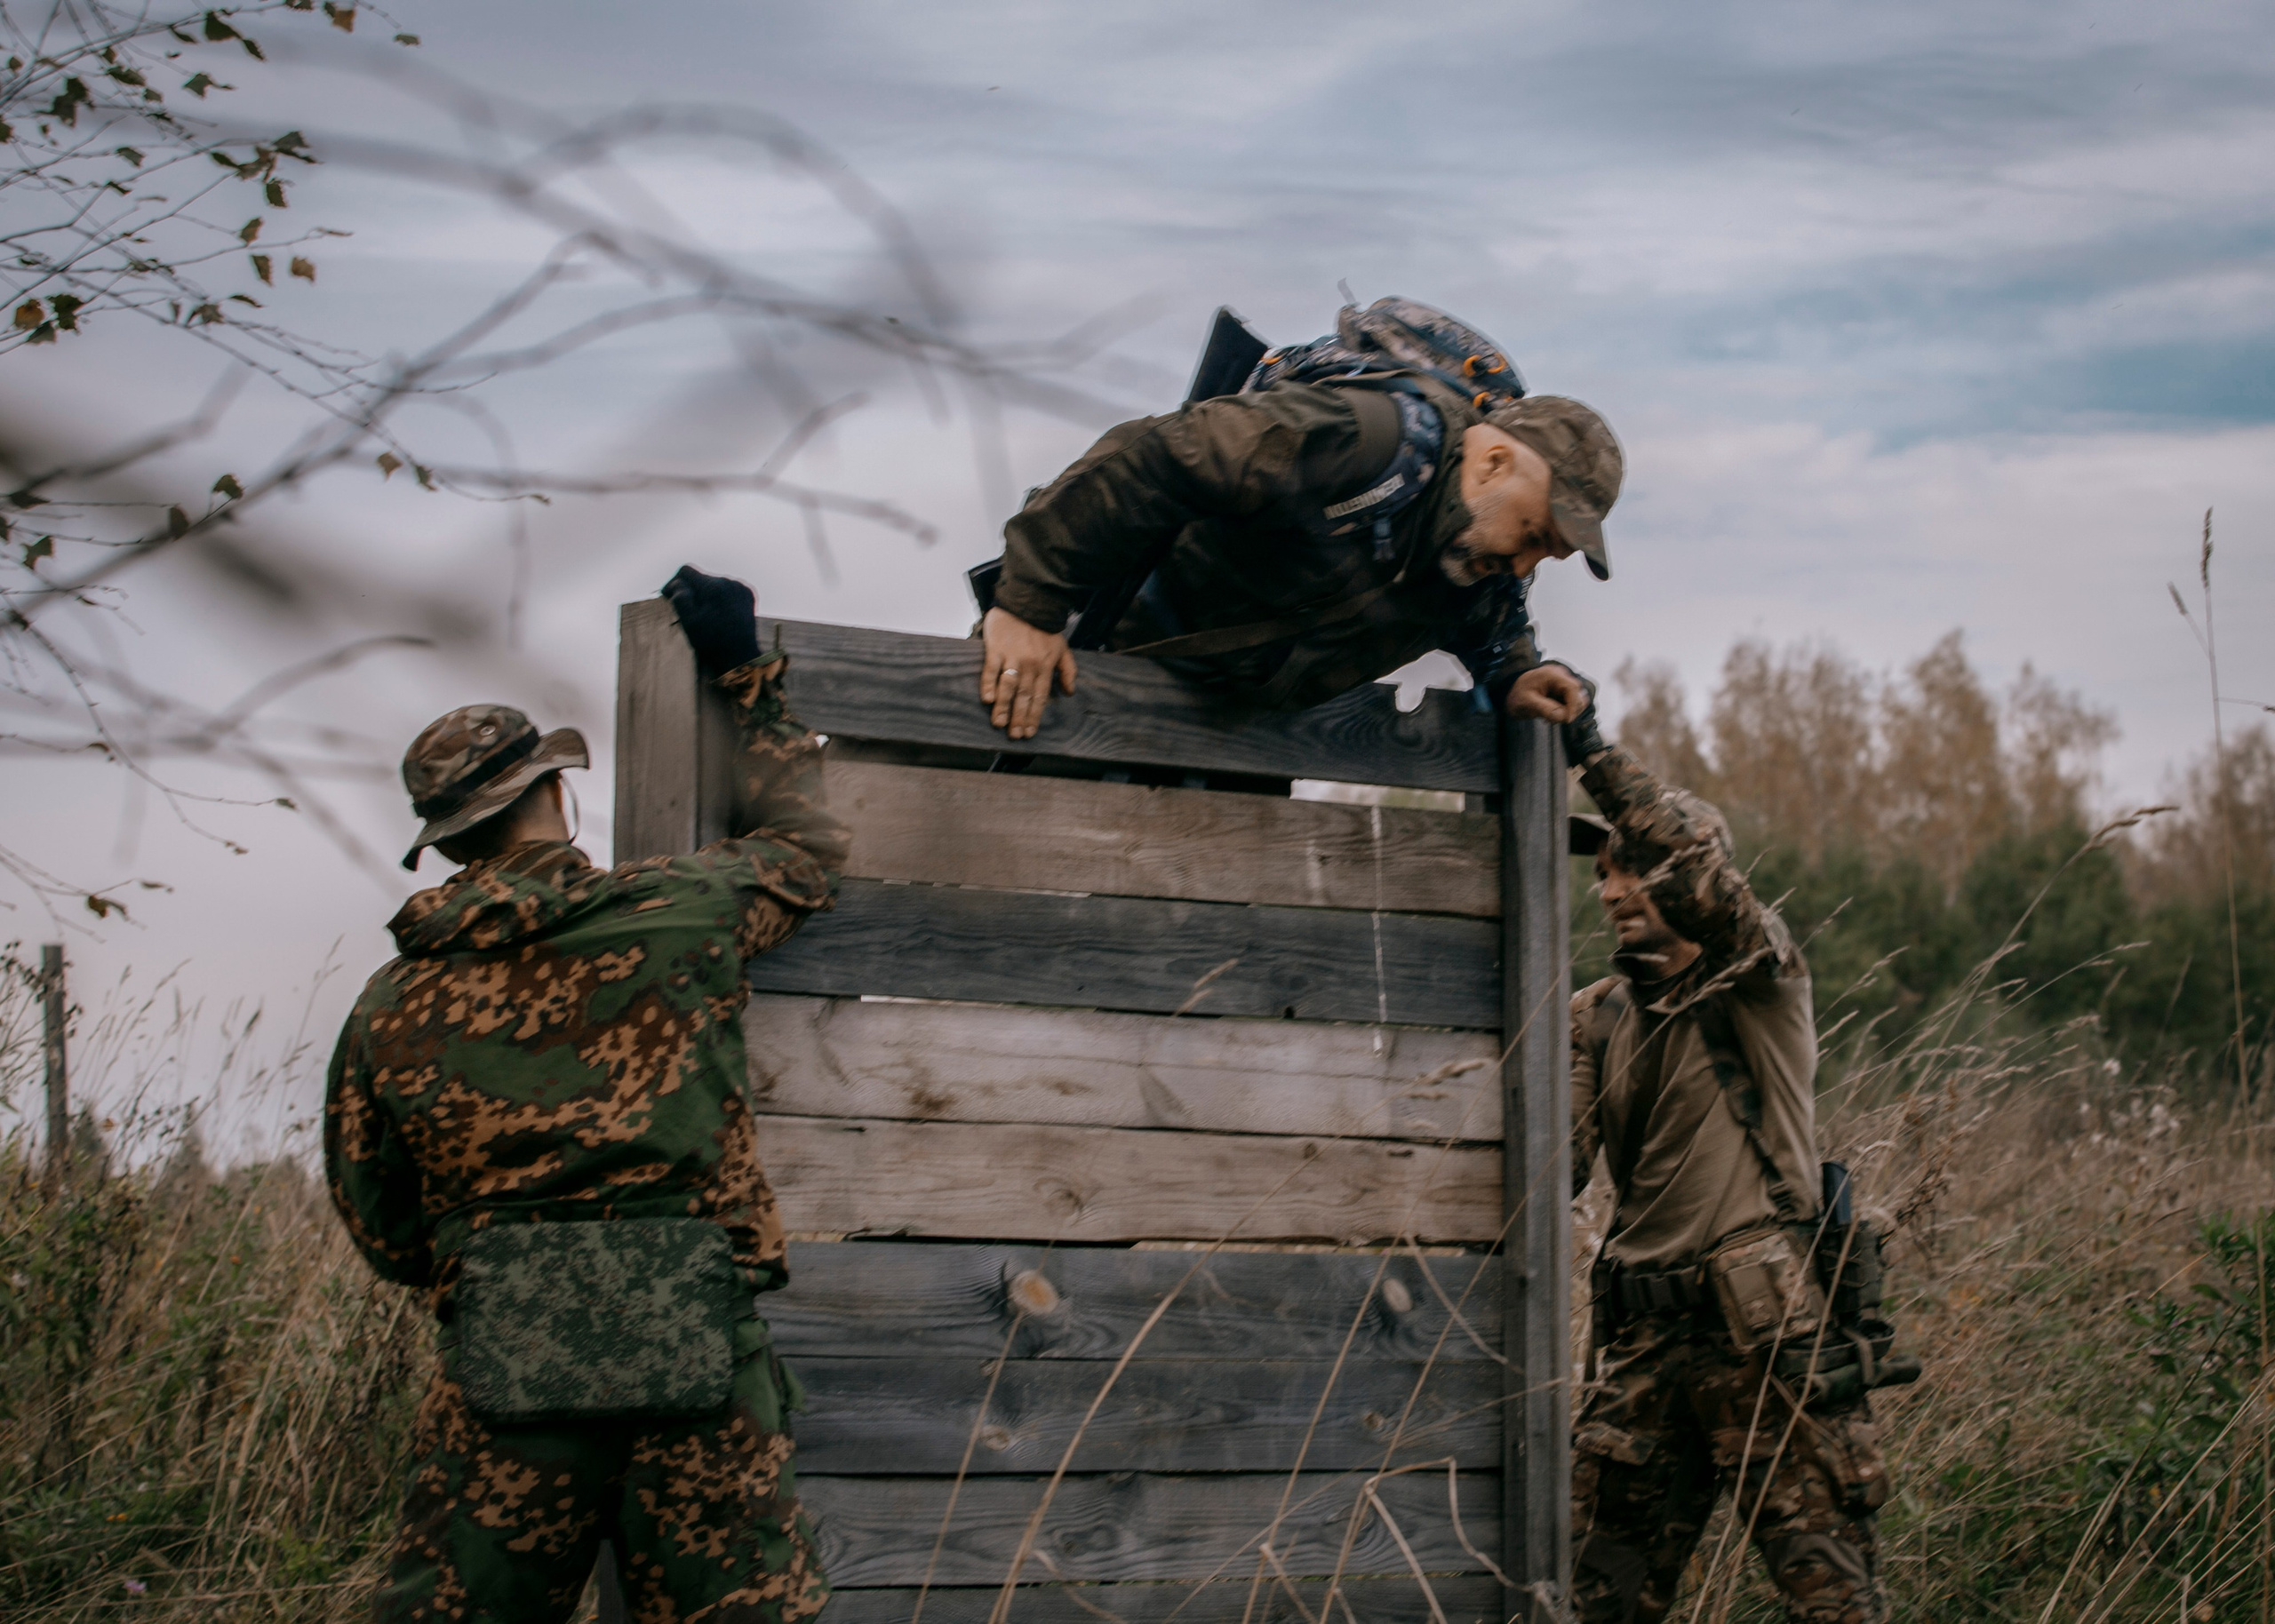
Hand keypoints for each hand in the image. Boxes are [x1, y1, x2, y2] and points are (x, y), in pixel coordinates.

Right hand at [661, 565, 760, 678]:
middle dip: (691, 589)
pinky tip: (719, 612)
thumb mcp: (689, 622)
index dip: (673, 582)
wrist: (740, 657)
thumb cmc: (711, 642)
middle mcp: (729, 582)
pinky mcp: (748, 594)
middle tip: (687, 609)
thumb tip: (677, 583)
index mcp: (713, 587)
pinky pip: (728, 588)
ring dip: (706, 593)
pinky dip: (720, 596)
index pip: (686, 571)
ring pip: (714, 582)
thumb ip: (680, 598)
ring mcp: (740, 587)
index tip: (668, 596)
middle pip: (701, 577)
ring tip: (705, 613)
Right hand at [981, 606, 1077, 740]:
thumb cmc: (1045, 627)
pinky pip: (991, 668)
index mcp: (1045, 667)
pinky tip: (987, 698)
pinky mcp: (996, 648)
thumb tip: (1069, 693)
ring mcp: (1012, 656)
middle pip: (1024, 696)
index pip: (1040, 697)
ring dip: (1003, 706)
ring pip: (1008, 686)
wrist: (1029, 601)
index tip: (1030, 732)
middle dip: (1019, 718)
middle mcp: (1030, 665)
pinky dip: (989, 683)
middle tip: (1014, 736)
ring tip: (999, 724)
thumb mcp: (1063, 648)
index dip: (1034, 716)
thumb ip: (1068, 671)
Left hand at [1506, 662, 1592, 722]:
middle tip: (1552, 719)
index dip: (1574, 706)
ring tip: (1549, 717)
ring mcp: (1563, 683)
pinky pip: (1571, 702)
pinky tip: (1551, 714)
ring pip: (1578, 700)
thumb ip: (1545, 709)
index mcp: (1552, 675)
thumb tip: (1564, 716)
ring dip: (1568, 712)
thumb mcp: (1527, 702)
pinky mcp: (1562, 690)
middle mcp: (1561, 676)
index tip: (1566, 719)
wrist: (1510, 690)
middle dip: (1570, 710)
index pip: (1573, 689)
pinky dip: (1565, 711)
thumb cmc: (1516, 694)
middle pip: (1579, 695)